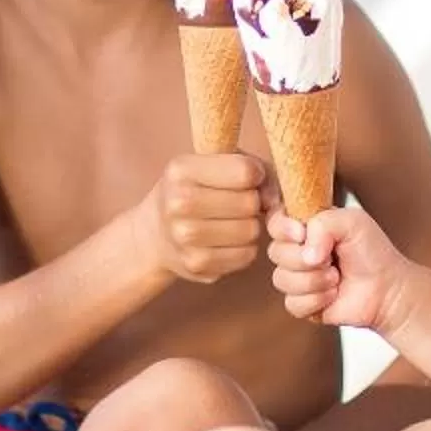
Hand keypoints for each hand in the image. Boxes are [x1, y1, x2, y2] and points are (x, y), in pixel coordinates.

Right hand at [142, 153, 271, 284]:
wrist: (154, 233)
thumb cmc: (195, 191)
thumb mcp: (214, 166)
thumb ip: (254, 170)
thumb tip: (276, 201)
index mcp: (182, 170)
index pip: (245, 171)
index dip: (256, 176)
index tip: (248, 179)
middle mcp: (178, 202)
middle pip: (250, 203)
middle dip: (252, 203)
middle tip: (237, 204)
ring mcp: (185, 236)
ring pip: (251, 230)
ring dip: (249, 227)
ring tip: (232, 222)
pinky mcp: (197, 264)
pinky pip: (246, 255)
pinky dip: (244, 248)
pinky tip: (227, 241)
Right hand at [268, 205, 407, 333]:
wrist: (388, 289)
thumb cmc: (373, 252)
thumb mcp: (353, 222)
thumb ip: (323, 223)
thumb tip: (306, 253)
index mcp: (306, 227)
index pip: (274, 222)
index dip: (283, 228)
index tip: (302, 233)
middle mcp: (298, 252)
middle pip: (275, 252)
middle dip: (304, 258)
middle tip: (331, 259)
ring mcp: (298, 279)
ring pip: (282, 279)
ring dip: (314, 280)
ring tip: (336, 278)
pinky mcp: (302, 304)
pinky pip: (292, 303)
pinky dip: (316, 299)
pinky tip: (333, 295)